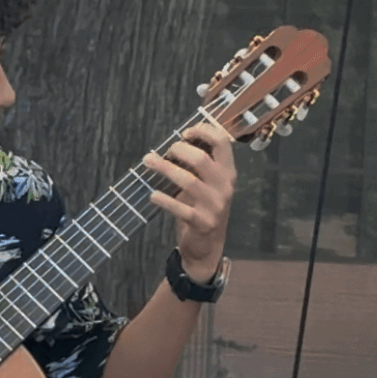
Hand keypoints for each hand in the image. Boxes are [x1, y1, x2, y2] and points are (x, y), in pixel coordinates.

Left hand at [144, 121, 235, 282]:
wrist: (208, 246)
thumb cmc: (203, 207)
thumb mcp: (207, 184)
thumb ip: (197, 165)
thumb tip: (174, 144)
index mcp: (228, 172)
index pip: (223, 143)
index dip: (204, 131)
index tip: (185, 132)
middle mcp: (225, 187)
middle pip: (202, 159)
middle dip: (179, 150)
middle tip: (165, 151)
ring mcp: (215, 206)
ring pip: (189, 181)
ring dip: (165, 169)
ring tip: (148, 162)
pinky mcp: (202, 223)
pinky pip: (181, 209)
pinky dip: (165, 200)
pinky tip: (153, 195)